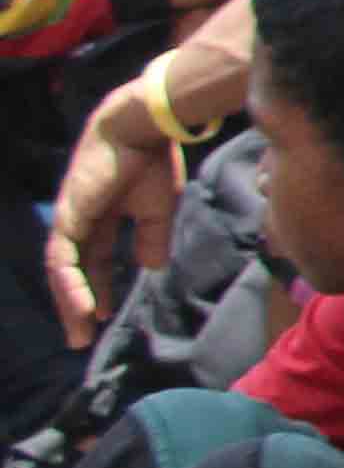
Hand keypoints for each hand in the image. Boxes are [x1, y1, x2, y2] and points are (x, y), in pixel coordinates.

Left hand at [45, 75, 176, 340]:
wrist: (143, 129)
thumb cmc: (153, 161)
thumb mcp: (158, 209)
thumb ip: (152, 238)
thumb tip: (152, 269)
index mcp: (102, 217)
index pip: (93, 261)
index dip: (96, 288)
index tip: (103, 315)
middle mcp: (79, 221)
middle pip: (71, 272)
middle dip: (76, 305)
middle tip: (80, 337)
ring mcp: (70, 219)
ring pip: (62, 272)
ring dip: (69, 303)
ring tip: (80, 333)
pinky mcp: (68, 218)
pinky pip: (63, 260)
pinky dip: (71, 286)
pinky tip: (83, 307)